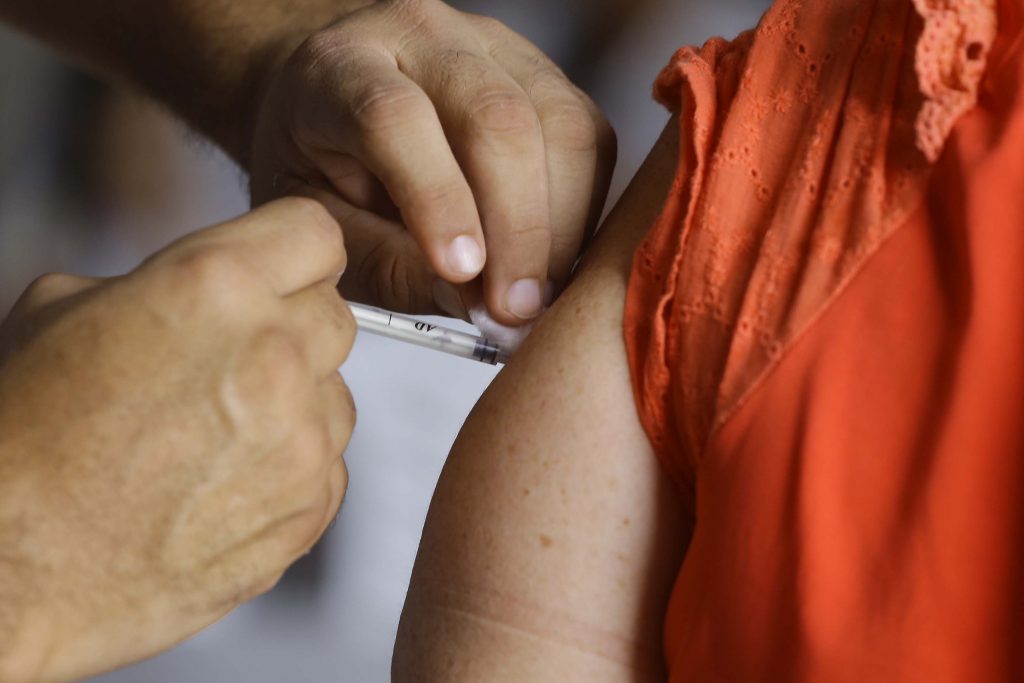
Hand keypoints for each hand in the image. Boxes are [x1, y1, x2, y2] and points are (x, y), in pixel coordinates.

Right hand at [0, 199, 354, 682]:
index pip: (315, 233)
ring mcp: (301, 439)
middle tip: (234, 356)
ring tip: (219, 430)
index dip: (292, 249)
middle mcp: (274, 357)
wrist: (15, 567)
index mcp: (216, 287)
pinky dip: (292, 467)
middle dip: (290, 325)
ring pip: (336, 392)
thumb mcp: (63, 308)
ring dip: (296, 400)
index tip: (284, 267)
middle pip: (333, 312)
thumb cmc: (25, 447)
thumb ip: (159, 280)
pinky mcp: (308, 507)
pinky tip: (227, 478)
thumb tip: (194, 285)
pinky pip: (330, 463)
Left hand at [250, 0, 615, 324]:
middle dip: (518, 227)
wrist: (339, 102)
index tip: (462, 273)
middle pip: (496, 116)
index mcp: (340, 66)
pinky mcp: (543, 73)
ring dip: (560, 225)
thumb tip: (468, 298)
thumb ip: (384, 261)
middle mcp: (422, 36)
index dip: (436, 199)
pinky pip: (589, 138)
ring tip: (535, 295)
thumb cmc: (319, 165)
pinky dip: (580, 210)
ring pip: (560, 125)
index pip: (396, 117)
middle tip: (514, 309)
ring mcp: (492, 46)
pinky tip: (553, 259)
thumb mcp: (320, 223)